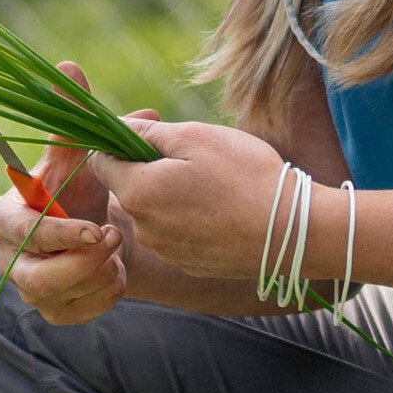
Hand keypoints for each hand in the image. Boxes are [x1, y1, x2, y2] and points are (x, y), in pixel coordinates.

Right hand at [0, 61, 131, 326]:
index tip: (95, 227)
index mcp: (9, 218)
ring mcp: (31, 289)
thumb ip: (72, 118)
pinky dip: (104, 297)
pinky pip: (77, 315)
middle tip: (117, 238)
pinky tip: (119, 273)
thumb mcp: (77, 154)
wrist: (95, 228)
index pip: (23, 231)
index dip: (57, 232)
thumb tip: (69, 67)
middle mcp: (12, 258)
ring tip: (121, 252)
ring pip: (58, 298)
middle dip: (80, 261)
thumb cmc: (77, 187)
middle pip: (36, 276)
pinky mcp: (54, 312)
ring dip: (96, 277)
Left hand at [89, 117, 292, 280]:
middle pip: (130, 188)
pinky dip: (193, 221)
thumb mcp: (194, 137)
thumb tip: (115, 126)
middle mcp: (144, 229)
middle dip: (151, 169)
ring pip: (156, 213)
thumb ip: (147, 132)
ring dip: (173, 196)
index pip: (99, 161)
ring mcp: (168, 251)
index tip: (152, 134)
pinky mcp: (192, 266)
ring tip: (216, 186)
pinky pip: (180, 235)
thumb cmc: (244, 175)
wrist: (293, 231)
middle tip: (194, 158)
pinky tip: (225, 211)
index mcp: (137, 193)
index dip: (120, 142)